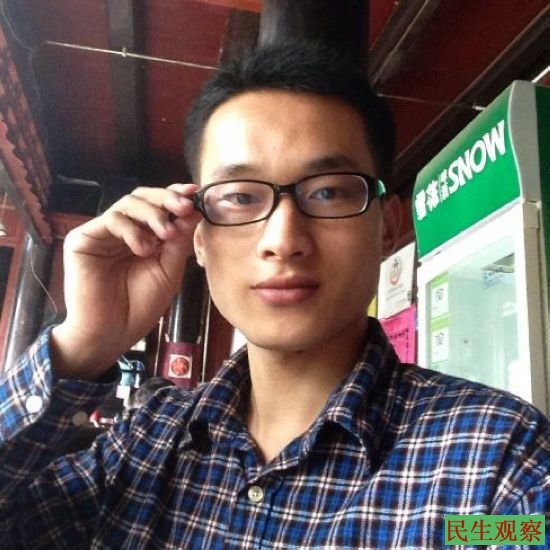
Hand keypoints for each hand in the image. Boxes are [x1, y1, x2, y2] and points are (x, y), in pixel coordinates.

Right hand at [51, 183, 201, 379]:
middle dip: (167, 198)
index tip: (195, 193)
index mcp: (144, 236)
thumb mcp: (169, 270)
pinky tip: (144, 249)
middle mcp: (122, 231)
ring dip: (153, 214)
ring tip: (166, 235)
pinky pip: (111, 219)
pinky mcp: (83, 239)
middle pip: (143, 197)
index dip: (175, 195)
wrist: (112, 334)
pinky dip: (132, 229)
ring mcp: (102, 233)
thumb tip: (194, 209)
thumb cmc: (140, 307)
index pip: (158, 206)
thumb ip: (179, 241)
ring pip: (128, 203)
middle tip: (184, 207)